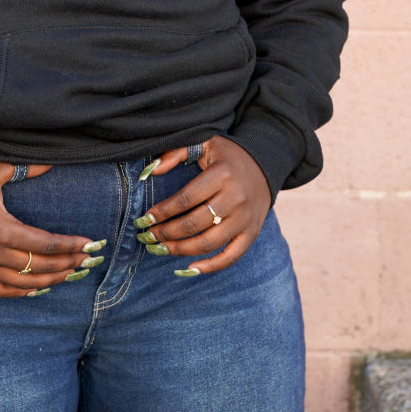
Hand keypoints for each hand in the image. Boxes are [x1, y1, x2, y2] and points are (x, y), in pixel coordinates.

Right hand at [0, 161, 104, 297]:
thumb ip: (24, 168)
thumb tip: (52, 161)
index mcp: (2, 230)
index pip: (45, 243)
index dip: (69, 245)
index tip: (89, 244)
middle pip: (39, 266)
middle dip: (66, 263)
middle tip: (86, 260)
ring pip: (24, 283)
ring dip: (50, 280)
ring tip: (69, 274)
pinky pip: (1, 292)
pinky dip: (22, 293)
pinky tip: (37, 289)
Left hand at [136, 137, 271, 275]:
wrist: (265, 164)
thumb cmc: (227, 156)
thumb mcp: (204, 143)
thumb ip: (176, 152)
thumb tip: (150, 171)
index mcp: (221, 174)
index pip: (185, 199)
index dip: (162, 212)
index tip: (144, 220)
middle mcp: (235, 198)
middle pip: (194, 223)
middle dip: (166, 233)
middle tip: (147, 237)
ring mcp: (245, 218)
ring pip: (208, 243)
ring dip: (180, 250)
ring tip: (160, 249)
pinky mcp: (252, 233)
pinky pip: (231, 256)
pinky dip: (211, 266)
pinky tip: (190, 268)